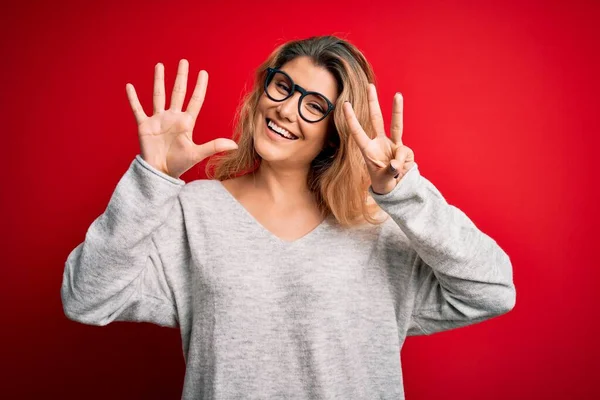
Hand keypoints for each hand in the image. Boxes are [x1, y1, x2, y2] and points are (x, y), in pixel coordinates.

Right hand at [126, 59, 237, 178]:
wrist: (160, 172)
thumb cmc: (179, 164)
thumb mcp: (197, 153)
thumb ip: (214, 146)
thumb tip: (235, 145)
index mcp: (186, 122)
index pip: (195, 100)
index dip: (199, 87)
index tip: (203, 73)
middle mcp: (173, 117)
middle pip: (178, 92)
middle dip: (181, 77)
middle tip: (184, 61)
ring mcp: (158, 120)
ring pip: (158, 95)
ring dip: (159, 80)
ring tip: (160, 65)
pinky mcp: (144, 125)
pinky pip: (138, 109)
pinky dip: (133, 98)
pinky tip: (129, 86)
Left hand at [343, 84, 415, 194]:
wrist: (396, 188)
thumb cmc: (383, 183)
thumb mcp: (384, 180)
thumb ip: (390, 171)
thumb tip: (395, 163)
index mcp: (368, 150)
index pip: (357, 132)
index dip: (351, 119)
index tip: (345, 104)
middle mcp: (379, 143)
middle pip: (376, 119)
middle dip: (373, 102)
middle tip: (369, 85)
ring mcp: (392, 144)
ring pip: (396, 124)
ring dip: (397, 109)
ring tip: (398, 100)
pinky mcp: (403, 149)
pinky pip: (405, 152)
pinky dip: (403, 163)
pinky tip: (401, 172)